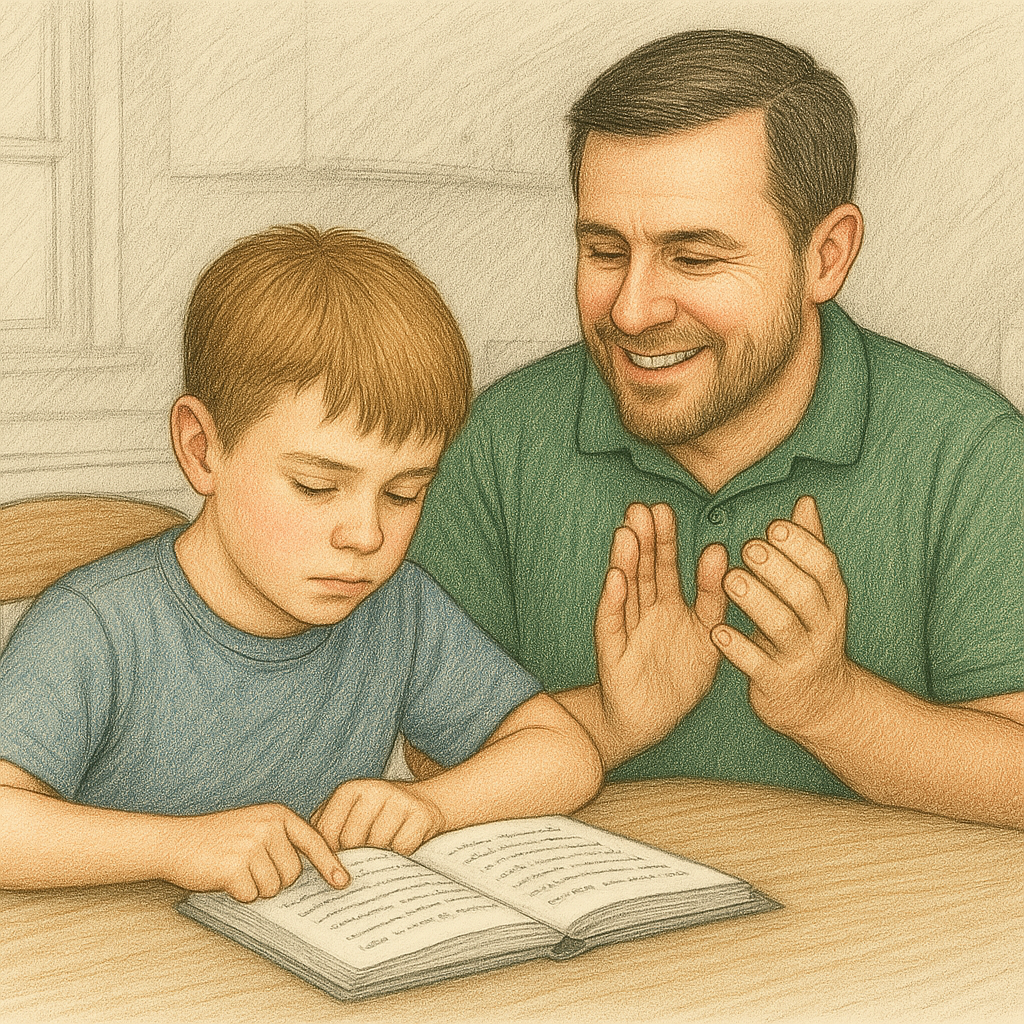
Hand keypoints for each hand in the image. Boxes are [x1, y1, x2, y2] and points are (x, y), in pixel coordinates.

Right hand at [162, 803, 349, 900]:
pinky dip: (238, 894)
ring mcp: (252, 845)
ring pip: (273, 889)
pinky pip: (251, 896)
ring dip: (255, 888)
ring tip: (235, 869)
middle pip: (293, 874)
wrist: (175, 841)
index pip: (314, 841)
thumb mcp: (255, 827)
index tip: (344, 882)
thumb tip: (312, 873)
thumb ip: (282, 842)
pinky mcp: (234, 867)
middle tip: (248, 866)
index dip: (330, 864)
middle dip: (274, 879)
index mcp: (278, 814)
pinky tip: (224, 877)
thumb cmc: (219, 839)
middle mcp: (269, 826)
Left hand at [311, 779, 444, 856]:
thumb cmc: (380, 815)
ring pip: (377, 845)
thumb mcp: (351, 813)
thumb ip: (327, 829)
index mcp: (349, 790)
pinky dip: (401, 854)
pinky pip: (401, 848)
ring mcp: (398, 800)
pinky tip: (403, 844)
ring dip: (380, 855)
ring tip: (385, 847)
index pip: (326, 832)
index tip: (338, 864)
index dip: (330, 854)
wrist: (426, 802)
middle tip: (366, 855)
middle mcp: (373, 789)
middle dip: (357, 855)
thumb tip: (307, 859)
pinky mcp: (420, 814)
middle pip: (351, 840)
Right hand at [594, 503, 727, 752]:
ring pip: (626, 590)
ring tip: (627, 532)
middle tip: (643, 508)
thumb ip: (714, 596)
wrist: (650, 720)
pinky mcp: (613, 650)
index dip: (665, 540)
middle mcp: (645, 611)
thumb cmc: (680, 677)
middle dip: (643, 540)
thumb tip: (718, 549)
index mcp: (669, 605)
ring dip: (625, 561)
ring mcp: (628, 629)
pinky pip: (613, 623)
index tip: (663, 509)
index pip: (666, 566)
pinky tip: (615, 578)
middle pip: (644, 570)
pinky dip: (613, 601)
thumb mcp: (709, 634)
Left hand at [711, 496, 855, 737]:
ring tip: (730, 580)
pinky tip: (717, 630)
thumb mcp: (815, 594)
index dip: (802, 546)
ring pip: (781, 627)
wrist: (819, 703)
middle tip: (747, 547)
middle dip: (777, 569)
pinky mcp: (775, 683)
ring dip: (755, 601)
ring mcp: (798, 657)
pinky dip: (737, 648)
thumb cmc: (807, 632)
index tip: (774, 526)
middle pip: (804, 594)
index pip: (824, 568)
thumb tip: (805, 501)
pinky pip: (756, 665)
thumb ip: (807, 548)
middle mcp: (821, 627)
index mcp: (831, 600)